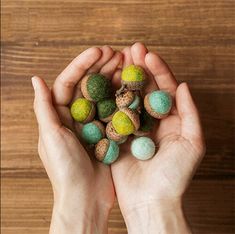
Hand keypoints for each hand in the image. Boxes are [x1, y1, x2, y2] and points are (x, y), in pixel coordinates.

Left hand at [32, 46, 121, 233]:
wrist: (85, 197)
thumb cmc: (64, 170)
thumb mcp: (50, 136)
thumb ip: (44, 107)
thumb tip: (36, 79)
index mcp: (58, 115)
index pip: (69, 82)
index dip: (83, 64)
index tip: (99, 51)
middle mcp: (75, 116)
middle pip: (87, 85)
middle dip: (101, 67)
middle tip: (117, 53)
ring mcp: (92, 123)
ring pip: (103, 95)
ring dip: (112, 79)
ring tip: (126, 64)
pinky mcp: (107, 132)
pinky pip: (114, 110)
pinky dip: (121, 98)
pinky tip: (131, 87)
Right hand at [111, 43, 205, 232]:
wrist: (150, 201)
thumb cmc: (175, 176)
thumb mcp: (192, 143)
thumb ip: (189, 113)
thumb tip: (183, 85)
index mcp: (170, 119)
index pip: (165, 88)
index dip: (158, 70)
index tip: (148, 55)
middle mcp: (152, 120)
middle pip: (146, 89)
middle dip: (139, 68)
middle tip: (131, 49)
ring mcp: (133, 126)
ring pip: (129, 97)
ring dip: (124, 78)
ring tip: (117, 59)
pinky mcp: (118, 134)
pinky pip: (114, 112)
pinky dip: (110, 97)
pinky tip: (105, 82)